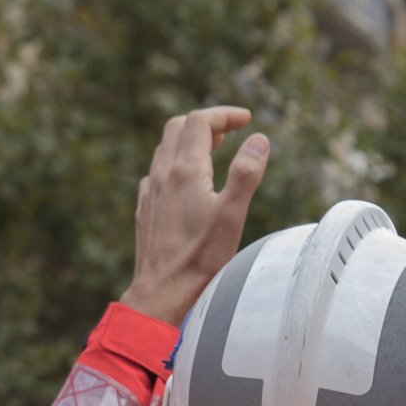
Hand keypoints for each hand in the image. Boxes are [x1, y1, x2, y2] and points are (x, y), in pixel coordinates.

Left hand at [120, 107, 271, 322]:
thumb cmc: (200, 256)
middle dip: (207, 122)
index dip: (224, 114)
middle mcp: (162, 174)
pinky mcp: (145, 208)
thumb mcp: (232, 214)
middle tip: (232, 131)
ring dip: (190, 140)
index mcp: (185, 170)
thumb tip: (260, 139)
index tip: (247, 119)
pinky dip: (176, 162)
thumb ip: (246, 173)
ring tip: (215, 149)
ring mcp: (150, 191)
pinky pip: (157, 171)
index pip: (201, 122)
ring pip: (165, 148)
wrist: (162, 291)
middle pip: (179, 127)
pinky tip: (188, 180)